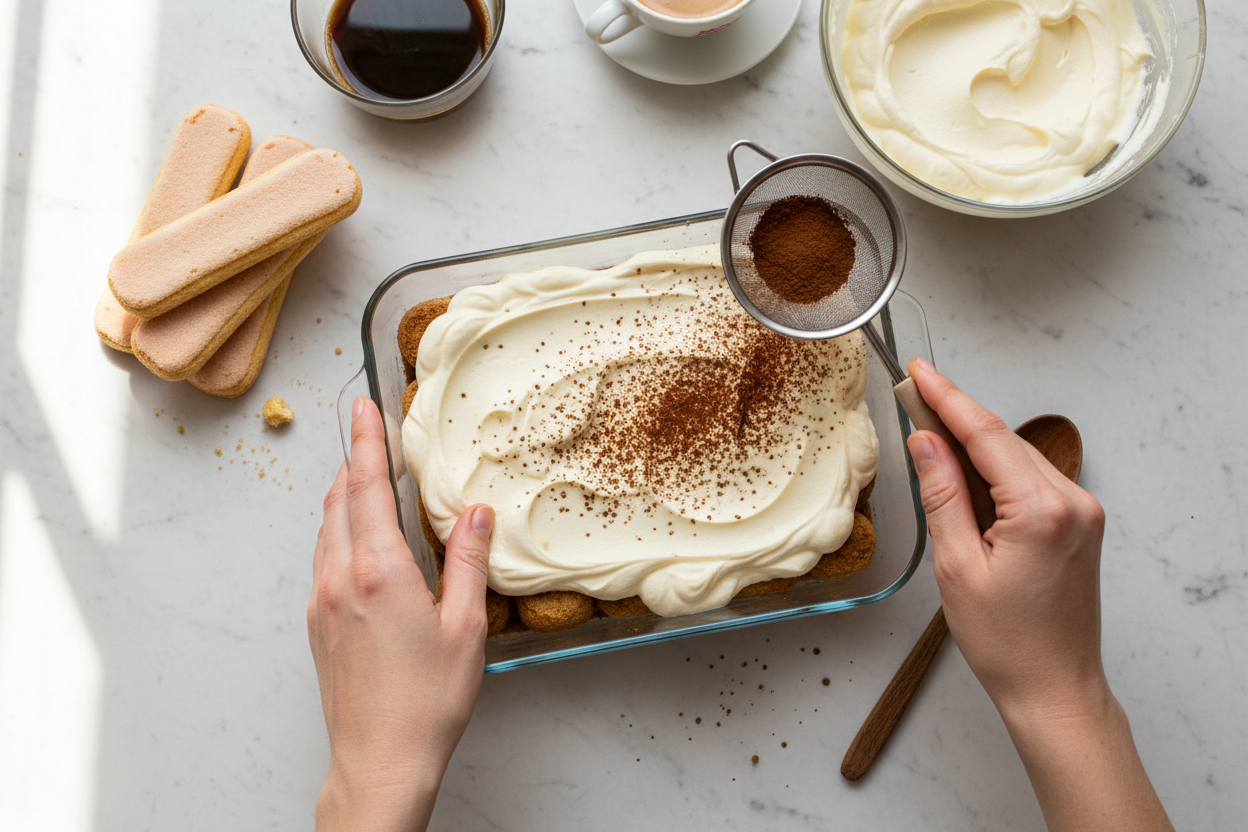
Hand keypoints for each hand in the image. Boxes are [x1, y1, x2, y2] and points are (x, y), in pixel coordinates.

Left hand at [308, 396, 493, 831]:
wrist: (379, 761)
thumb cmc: (427, 702)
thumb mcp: (466, 627)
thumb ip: (469, 563)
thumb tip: (476, 514)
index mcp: (379, 571)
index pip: (366, 487)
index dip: (366, 441)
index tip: (364, 407)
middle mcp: (340, 578)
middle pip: (339, 500)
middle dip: (354, 460)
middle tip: (368, 432)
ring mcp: (322, 601)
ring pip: (326, 528)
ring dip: (345, 496)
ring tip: (367, 480)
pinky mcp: (317, 624)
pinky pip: (323, 558)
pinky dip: (339, 531)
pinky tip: (360, 540)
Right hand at [907, 358, 1171, 831]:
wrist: (1054, 686)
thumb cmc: (1006, 641)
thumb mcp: (957, 565)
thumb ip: (942, 494)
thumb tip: (927, 442)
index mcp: (1040, 510)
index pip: (985, 434)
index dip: (947, 398)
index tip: (920, 371)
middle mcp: (1072, 501)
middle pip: (1003, 438)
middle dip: (956, 414)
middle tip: (913, 393)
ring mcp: (1082, 510)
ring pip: (1017, 455)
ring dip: (974, 441)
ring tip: (929, 430)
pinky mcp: (1080, 522)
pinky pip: (1031, 477)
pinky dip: (996, 467)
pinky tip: (964, 468)